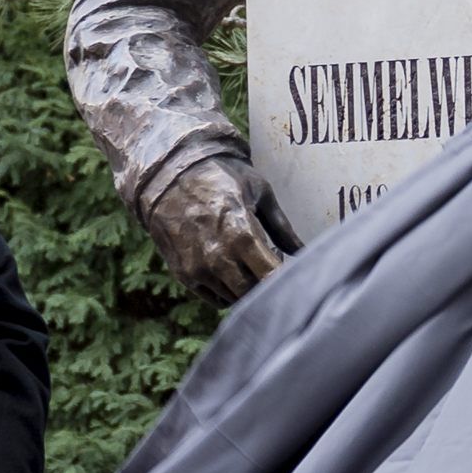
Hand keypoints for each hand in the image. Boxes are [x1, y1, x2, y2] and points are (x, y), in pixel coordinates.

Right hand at [144, 156, 301, 305]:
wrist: (168, 173)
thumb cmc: (221, 176)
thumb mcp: (259, 192)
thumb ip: (283, 227)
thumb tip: (303, 251)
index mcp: (242, 235)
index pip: (273, 277)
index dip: (287, 278)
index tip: (293, 271)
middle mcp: (218, 258)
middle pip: (255, 293)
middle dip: (269, 284)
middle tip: (272, 265)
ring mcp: (198, 269)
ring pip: (236, 299)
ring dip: (249, 288)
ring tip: (249, 263)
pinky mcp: (183, 274)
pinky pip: (215, 298)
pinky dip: (229, 291)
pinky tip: (232, 270)